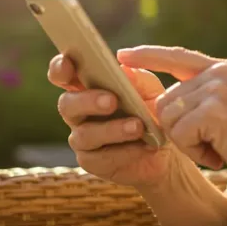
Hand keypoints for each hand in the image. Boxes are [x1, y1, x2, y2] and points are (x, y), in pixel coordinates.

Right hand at [49, 54, 183, 188]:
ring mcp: (83, 138)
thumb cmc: (152, 112)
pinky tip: (143, 146)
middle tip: (111, 101)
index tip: (67, 63)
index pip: (63, 74)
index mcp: (87, 86)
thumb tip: (124, 69)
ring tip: (137, 126)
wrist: (167, 151)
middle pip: (66, 104)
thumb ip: (138, 79)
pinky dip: (124, 151)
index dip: (59, 68)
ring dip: (112, 129)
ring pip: (84, 134)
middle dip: (87, 101)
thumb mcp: (151, 91)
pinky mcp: (92, 162)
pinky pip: (100, 158)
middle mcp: (78, 112)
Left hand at [116, 46, 226, 189]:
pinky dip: (195, 152)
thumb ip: (203, 98)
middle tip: (213, 144)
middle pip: (166, 99)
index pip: (178, 56)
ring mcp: (218, 89)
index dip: (148, 56)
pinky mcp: (214, 110)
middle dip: (180, 130)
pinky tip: (221, 154)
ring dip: (188, 143)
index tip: (122, 56)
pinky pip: (179, 135)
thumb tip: (160, 101)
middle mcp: (222, 72)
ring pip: (169, 118)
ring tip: (220, 148)